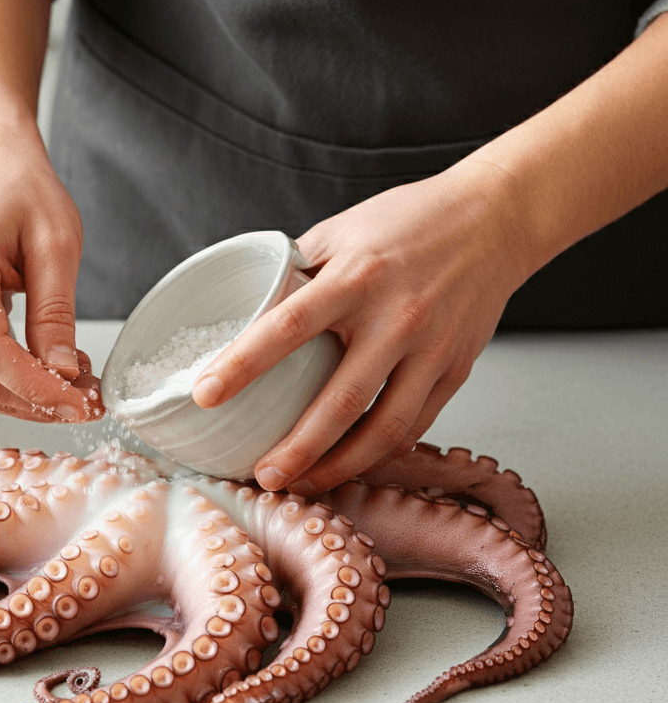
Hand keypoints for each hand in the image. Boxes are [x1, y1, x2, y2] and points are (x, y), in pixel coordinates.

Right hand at [0, 122, 102, 421]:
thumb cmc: (18, 190)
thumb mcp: (56, 244)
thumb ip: (56, 313)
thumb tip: (63, 373)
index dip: (36, 388)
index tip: (80, 402)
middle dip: (38, 402)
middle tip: (89, 402)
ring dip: (30, 396)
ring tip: (78, 384)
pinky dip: (17, 379)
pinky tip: (53, 369)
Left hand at [191, 159, 530, 490]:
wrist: (496, 218)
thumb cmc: (410, 221)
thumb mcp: (343, 231)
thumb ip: (298, 273)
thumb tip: (249, 314)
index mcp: (357, 277)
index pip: (288, 326)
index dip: (242, 364)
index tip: (205, 395)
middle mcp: (396, 318)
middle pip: (340, 402)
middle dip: (297, 449)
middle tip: (262, 475)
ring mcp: (431, 350)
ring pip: (384, 429)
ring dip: (339, 466)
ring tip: (303, 484)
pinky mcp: (456, 370)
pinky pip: (415, 426)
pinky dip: (378, 452)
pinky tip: (349, 463)